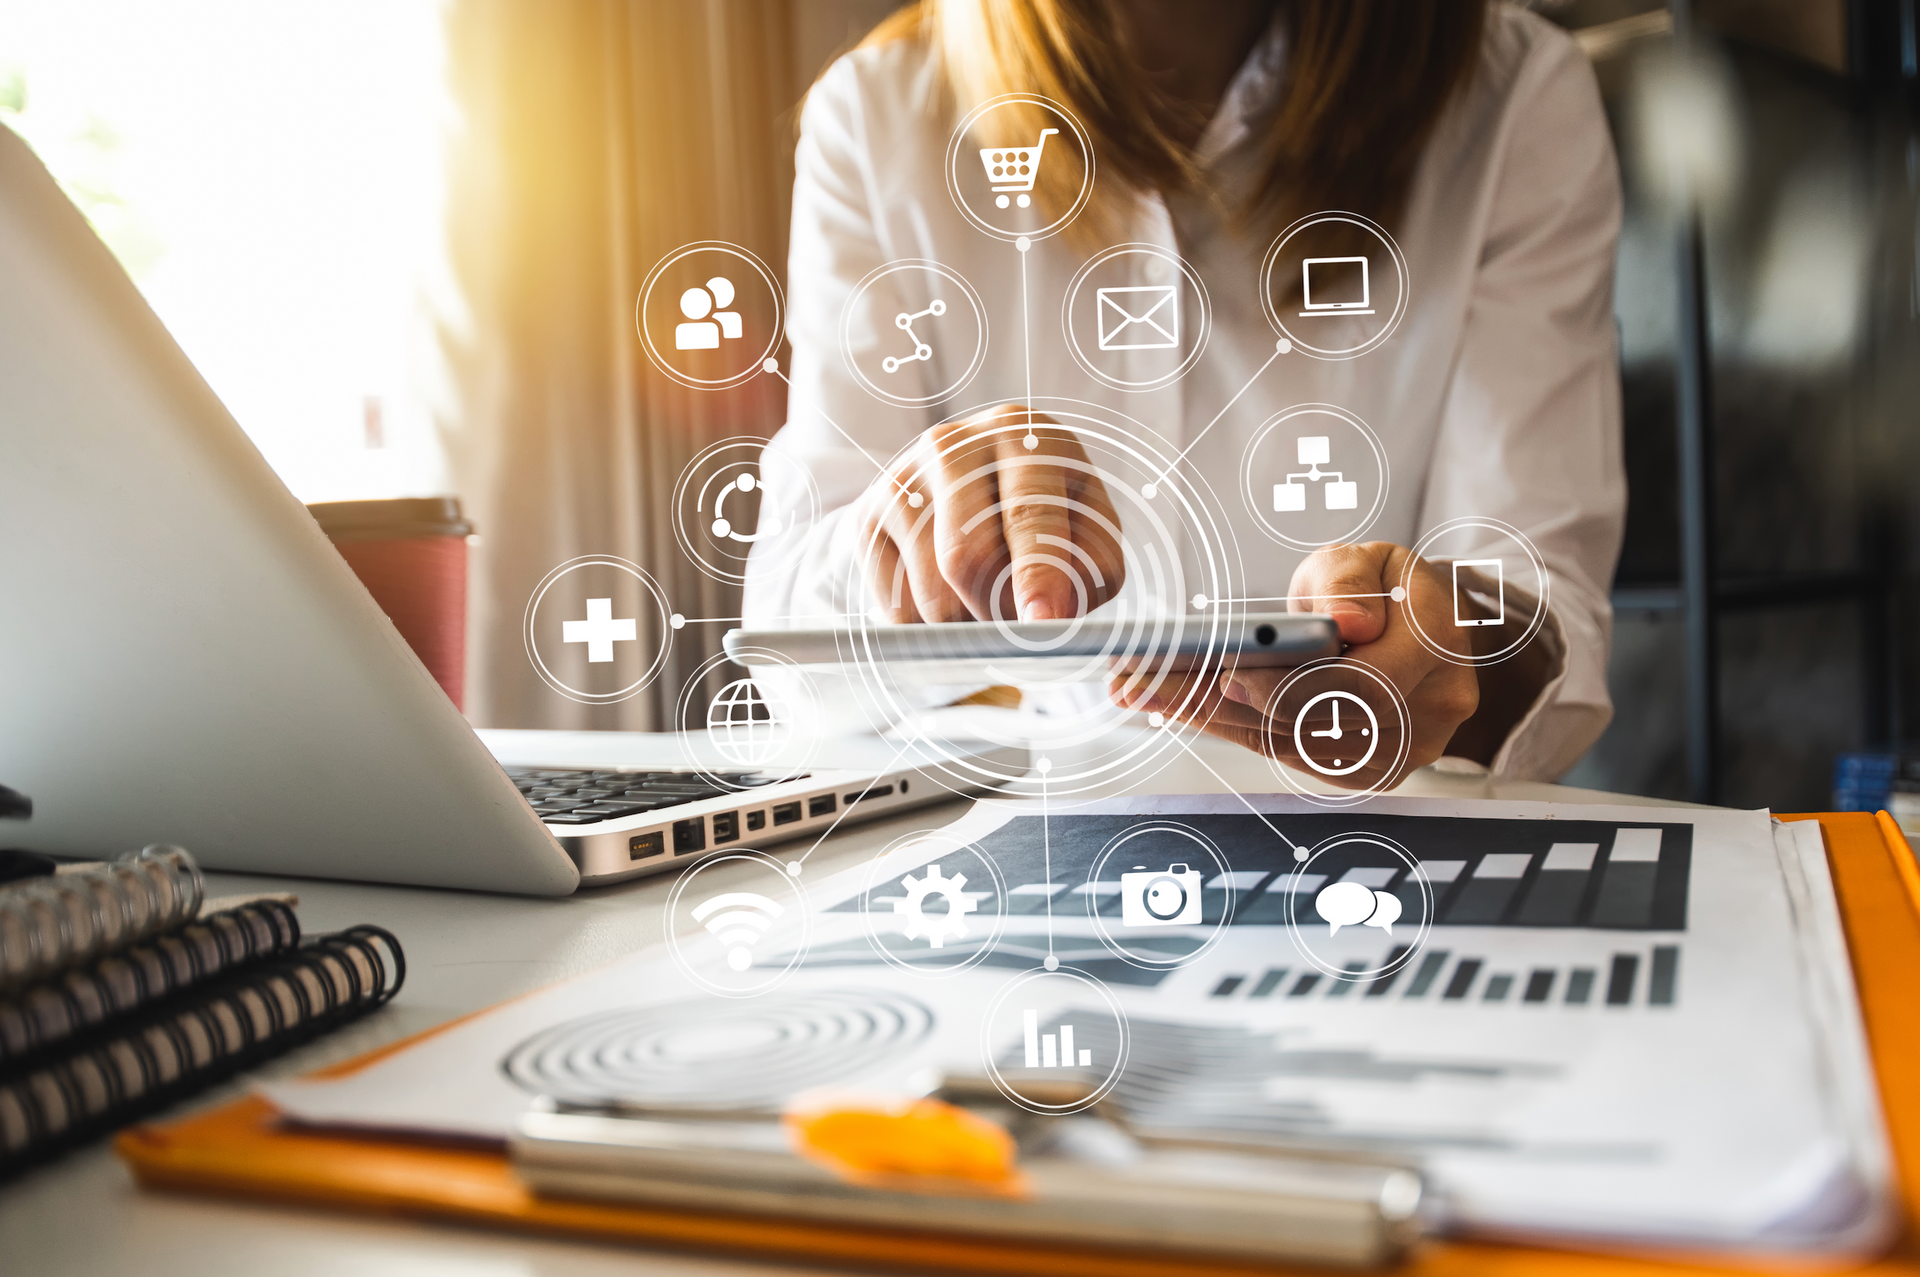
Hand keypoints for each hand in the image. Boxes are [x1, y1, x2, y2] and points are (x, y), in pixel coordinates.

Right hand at [857, 404, 1124, 623]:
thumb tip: (1050, 616)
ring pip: (933, 596)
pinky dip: (933, 628)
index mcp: (1021, 437)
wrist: (968, 480)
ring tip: (989, 604)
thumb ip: (1091, 568)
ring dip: (970, 626)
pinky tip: (951, 597)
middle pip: (968, 559)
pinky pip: (898, 610)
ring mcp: (900, 482)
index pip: (1027, 513)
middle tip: (1022, 624)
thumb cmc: (1047, 507)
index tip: (1042, 622)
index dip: (1037, 574)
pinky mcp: (866, 521)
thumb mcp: (1088, 524)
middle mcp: (952, 447)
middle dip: (1001, 612)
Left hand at [1108, 542, 1482, 787]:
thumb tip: (1348, 621)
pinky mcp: (1366, 772)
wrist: (1422, 632)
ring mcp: (1401, 752)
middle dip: (1224, 704)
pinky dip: (1232, 730)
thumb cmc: (1387, 589)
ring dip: (1211, 720)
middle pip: (1314, 723)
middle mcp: (1429, 711)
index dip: (1291, 686)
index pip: (1361, 685)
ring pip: (1293, 745)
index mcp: (1437, 646)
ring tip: (1142, 690)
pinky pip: (1290, 754)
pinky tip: (1178, 707)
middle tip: (1148, 683)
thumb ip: (1350, 582)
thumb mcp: (1369, 560)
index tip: (1226, 672)